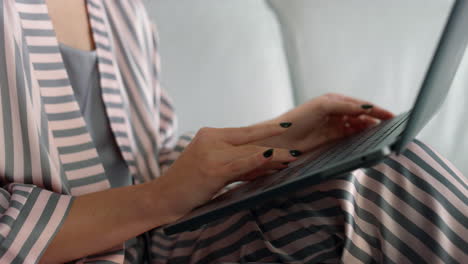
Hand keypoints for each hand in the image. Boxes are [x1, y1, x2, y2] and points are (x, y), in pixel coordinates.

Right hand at [153, 123, 298, 219]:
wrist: (163, 197)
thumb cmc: (188, 184)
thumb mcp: (212, 167)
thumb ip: (237, 163)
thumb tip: (267, 162)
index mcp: (210, 134)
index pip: (245, 132)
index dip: (266, 130)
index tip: (286, 127)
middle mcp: (211, 139)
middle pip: (250, 141)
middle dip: (275, 146)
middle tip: (296, 150)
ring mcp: (211, 154)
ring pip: (249, 152)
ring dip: (274, 157)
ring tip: (293, 158)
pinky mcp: (213, 170)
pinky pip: (240, 164)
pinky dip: (257, 159)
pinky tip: (271, 156)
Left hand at [257, 93, 393, 152]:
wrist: (281, 139)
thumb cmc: (298, 118)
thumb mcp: (323, 106)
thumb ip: (345, 106)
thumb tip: (366, 107)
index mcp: (335, 100)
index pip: (360, 105)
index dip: (376, 110)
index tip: (391, 115)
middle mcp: (337, 112)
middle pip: (362, 116)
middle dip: (377, 120)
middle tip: (392, 126)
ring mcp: (335, 126)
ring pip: (359, 127)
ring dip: (370, 129)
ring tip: (383, 134)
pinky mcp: (333, 139)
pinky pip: (352, 137)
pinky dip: (361, 138)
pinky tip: (369, 140)